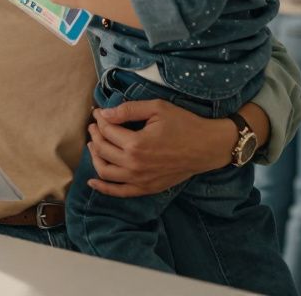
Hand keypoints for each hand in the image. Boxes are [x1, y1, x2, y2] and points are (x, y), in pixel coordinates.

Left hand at [85, 99, 234, 196]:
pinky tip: (92, 181)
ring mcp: (139, 180)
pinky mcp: (146, 188)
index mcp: (136, 144)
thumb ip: (128, 110)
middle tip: (95, 125)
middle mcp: (134, 164)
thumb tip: (104, 114)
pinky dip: (103, 188)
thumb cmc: (184, 124)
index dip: (99, 119)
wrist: (207, 147)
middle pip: (102, 149)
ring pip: (105, 171)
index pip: (106, 130)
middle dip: (95, 135)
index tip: (98, 113)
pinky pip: (119, 192)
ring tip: (94, 144)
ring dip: (94, 157)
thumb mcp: (157, 108)